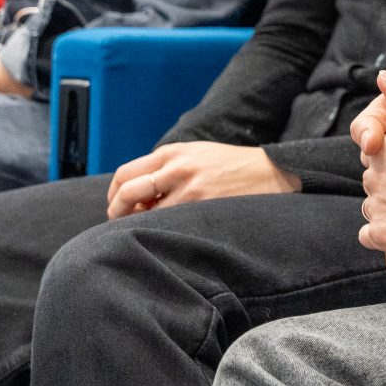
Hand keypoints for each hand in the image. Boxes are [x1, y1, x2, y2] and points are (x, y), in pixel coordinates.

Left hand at [106, 141, 300, 219]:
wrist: (270, 171)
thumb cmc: (229, 166)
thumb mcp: (195, 155)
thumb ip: (166, 168)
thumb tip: (137, 198)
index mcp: (171, 152)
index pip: (125, 174)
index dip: (114, 195)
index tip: (119, 208)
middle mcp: (176, 166)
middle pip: (126, 190)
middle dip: (117, 211)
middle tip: (122, 224)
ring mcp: (189, 187)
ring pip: (144, 212)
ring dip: (140, 225)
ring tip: (152, 230)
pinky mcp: (202, 204)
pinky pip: (168, 222)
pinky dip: (162, 230)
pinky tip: (171, 232)